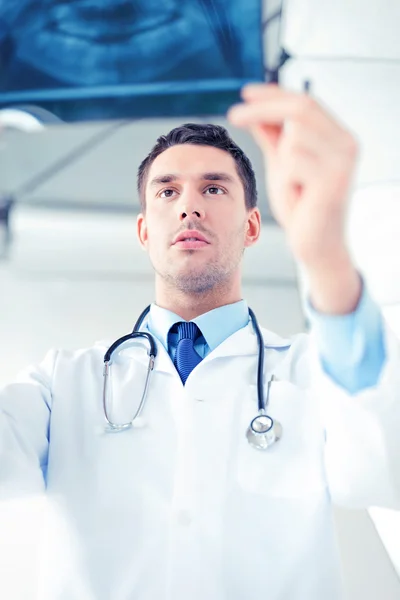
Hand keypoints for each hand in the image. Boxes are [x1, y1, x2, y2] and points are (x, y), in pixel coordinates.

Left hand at [227, 84, 357, 269]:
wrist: (317, 247)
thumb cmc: (302, 209)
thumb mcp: (283, 166)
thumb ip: (273, 138)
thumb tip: (256, 111)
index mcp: (337, 137)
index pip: (305, 102)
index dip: (273, 94)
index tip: (245, 93)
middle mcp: (346, 144)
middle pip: (300, 108)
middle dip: (262, 108)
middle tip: (234, 114)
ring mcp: (342, 161)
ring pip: (293, 137)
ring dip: (280, 162)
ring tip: (291, 188)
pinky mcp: (333, 179)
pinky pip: (293, 162)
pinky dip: (285, 180)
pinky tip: (298, 198)